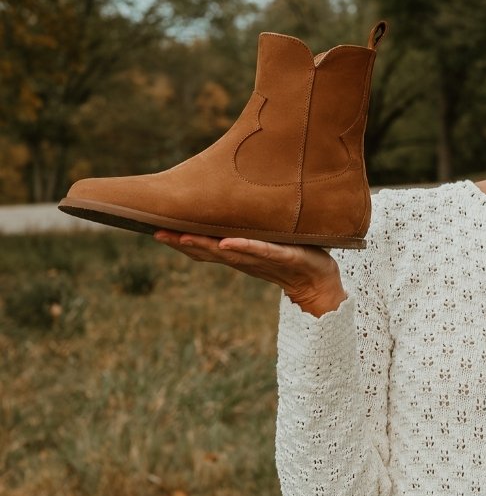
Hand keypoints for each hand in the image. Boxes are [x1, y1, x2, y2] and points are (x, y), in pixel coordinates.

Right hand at [153, 231, 346, 315]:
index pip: (206, 247)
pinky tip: (227, 243)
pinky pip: (262, 251)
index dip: (181, 240)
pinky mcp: (285, 257)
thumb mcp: (269, 242)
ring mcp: (264, 259)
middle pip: (209, 251)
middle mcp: (247, 258)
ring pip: (229, 252)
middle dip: (183, 242)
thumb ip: (251, 232)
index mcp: (240, 254)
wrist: (322, 283)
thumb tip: (234, 211)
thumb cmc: (296, 259)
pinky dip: (245, 247)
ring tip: (182, 237)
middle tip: (156, 232)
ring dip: (205, 245)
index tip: (154, 228)